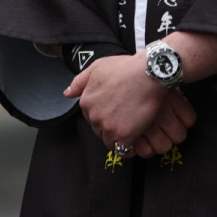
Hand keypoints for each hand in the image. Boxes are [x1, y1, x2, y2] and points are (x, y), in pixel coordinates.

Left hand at [64, 55, 194, 153]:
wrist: (149, 73)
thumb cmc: (126, 68)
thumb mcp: (98, 67)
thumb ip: (80, 81)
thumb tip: (67, 93)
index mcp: (86, 101)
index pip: (90, 116)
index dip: (103, 114)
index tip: (114, 110)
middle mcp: (94, 116)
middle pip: (99, 130)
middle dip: (109, 126)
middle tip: (124, 117)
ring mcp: (108, 127)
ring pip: (109, 141)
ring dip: (118, 137)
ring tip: (131, 128)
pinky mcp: (124, 135)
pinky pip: (122, 150)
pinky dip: (127, 148)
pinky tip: (134, 140)